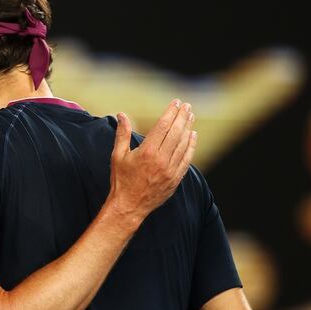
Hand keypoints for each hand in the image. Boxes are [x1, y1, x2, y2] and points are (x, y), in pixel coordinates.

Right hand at [108, 99, 196, 219]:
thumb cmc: (121, 180)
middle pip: (176, 133)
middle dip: (182, 117)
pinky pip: (186, 159)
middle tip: (187, 106)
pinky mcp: (175, 179)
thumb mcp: (117, 156)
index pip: (163, 126)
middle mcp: (161, 160)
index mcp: (146, 152)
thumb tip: (121, 114)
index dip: (170, 113)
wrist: (129, 206)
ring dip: (188, 128)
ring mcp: (170, 170)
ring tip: (191, 117)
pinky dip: (191, 146)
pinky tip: (193, 136)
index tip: (176, 103)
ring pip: (183, 144)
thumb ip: (122, 133)